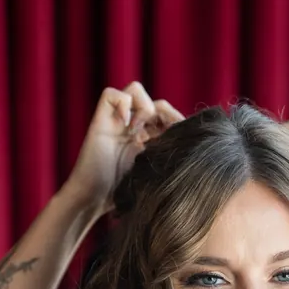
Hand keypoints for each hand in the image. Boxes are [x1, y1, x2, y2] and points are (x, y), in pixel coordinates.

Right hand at [64, 81, 183, 215]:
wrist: (94, 200)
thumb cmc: (122, 193)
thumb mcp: (153, 173)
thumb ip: (167, 159)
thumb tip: (194, 150)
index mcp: (146, 138)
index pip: (167, 116)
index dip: (178, 121)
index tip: (185, 137)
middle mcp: (131, 126)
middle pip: (156, 101)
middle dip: (166, 114)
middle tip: (168, 133)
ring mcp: (116, 122)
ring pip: (135, 89)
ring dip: (144, 107)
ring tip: (141, 132)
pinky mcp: (100, 121)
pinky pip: (112, 94)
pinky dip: (123, 105)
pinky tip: (127, 127)